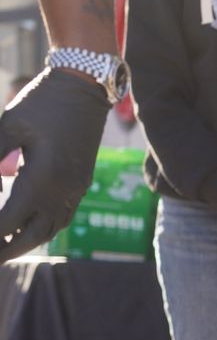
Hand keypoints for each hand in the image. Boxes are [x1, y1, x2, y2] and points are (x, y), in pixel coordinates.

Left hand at [0, 69, 109, 261]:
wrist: (85, 88)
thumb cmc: (43, 102)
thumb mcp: (8, 126)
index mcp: (44, 179)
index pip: (8, 221)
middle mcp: (63, 191)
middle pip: (32, 236)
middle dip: (6, 250)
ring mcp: (75, 189)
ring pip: (50, 230)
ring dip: (26, 244)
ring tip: (5, 250)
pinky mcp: (80, 183)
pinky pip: (61, 217)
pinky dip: (42, 230)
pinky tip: (28, 228)